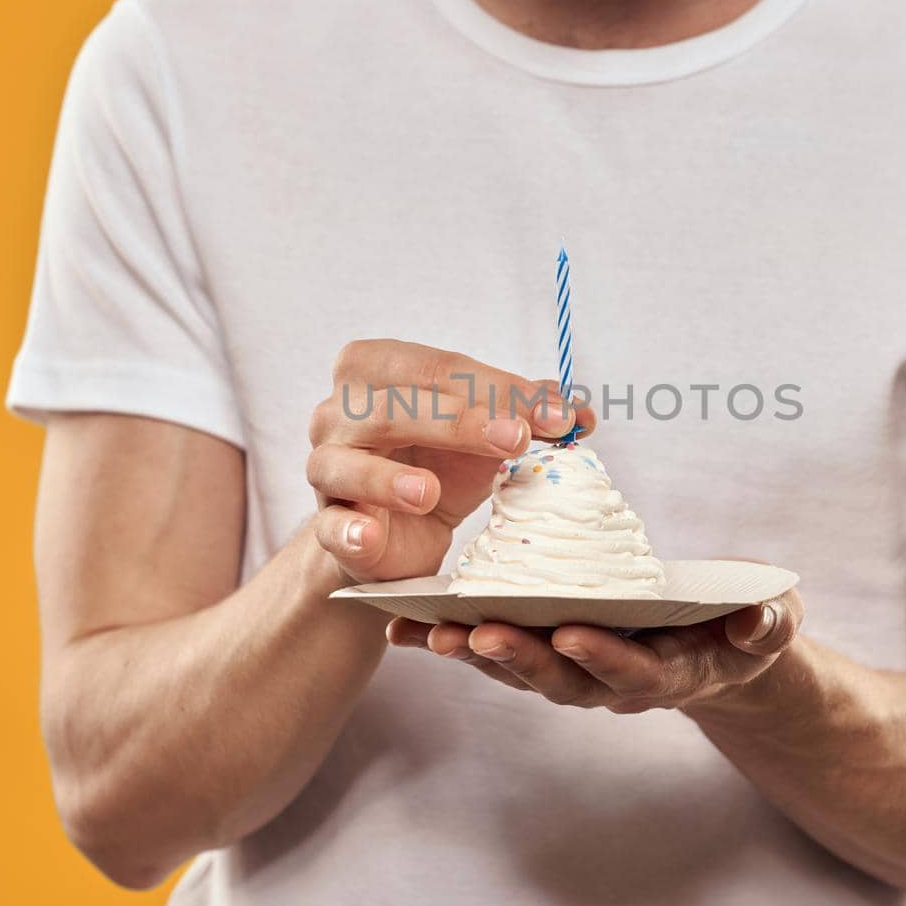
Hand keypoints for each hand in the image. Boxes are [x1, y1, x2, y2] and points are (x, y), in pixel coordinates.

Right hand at [307, 339, 593, 581]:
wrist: (400, 536)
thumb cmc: (437, 465)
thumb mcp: (486, 435)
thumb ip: (527, 414)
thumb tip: (579, 412)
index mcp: (376, 371)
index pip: (437, 368)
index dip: (497, 387)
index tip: (555, 416)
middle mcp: (339, 413)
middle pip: (390, 407)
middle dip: (455, 421)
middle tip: (512, 439)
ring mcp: (325, 470)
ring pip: (345, 463)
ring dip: (387, 477)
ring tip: (428, 492)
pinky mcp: (328, 527)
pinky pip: (330, 527)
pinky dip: (348, 532)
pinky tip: (370, 537)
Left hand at [385, 589, 803, 712]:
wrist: (718, 649)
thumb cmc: (744, 628)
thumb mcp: (771, 622)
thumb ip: (767, 624)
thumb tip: (758, 620)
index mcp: (669, 669)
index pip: (633, 669)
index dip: (603, 655)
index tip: (573, 634)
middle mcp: (614, 681)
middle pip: (561, 679)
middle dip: (520, 658)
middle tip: (480, 634)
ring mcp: (577, 671)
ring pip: (518, 669)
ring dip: (473, 653)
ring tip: (427, 632)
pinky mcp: (548, 654)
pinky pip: (496, 651)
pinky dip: (452, 641)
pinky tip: (404, 627)